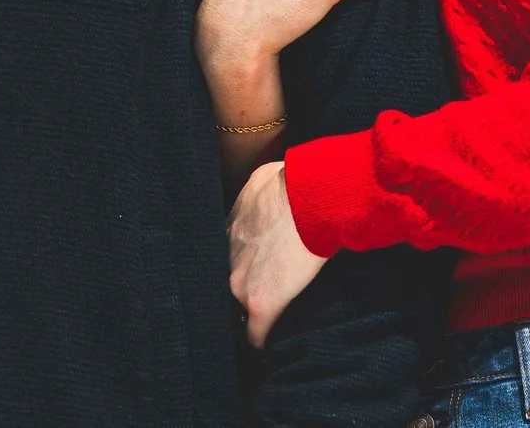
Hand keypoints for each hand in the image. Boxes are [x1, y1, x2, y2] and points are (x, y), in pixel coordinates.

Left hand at [227, 160, 328, 347]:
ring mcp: (238, 283)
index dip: (234, 268)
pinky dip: (259, 340)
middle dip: (233, 292)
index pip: (220, 261)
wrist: (309, 197)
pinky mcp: (260, 304)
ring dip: (246, 314)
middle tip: (249, 301)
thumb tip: (267, 187)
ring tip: (252, 326)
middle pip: (222, 286)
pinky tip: (262, 347)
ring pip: (237, 307)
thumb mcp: (263, 181)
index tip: (241, 275)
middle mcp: (223, 260)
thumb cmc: (291, 183)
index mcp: (223, 232)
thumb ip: (256, 196)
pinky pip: (255, 333)